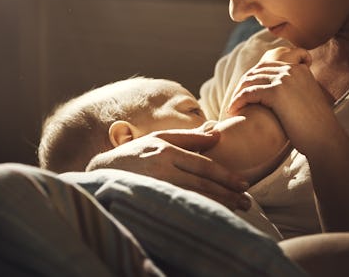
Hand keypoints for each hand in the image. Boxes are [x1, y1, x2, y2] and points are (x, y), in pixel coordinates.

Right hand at [86, 128, 251, 211]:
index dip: (225, 176)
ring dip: (217, 203)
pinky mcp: (149, 197)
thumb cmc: (134, 153)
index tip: (243, 184)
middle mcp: (162, 166)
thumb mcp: (159, 138)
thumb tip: (217, 132)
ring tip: (236, 210)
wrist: (101, 171)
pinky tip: (211, 214)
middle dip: (227, 193)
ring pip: (193, 195)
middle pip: (201, 181)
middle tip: (247, 201)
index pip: (202, 165)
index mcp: (166, 150)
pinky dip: (198, 210)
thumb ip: (189, 137)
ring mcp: (155, 184)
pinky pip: (179, 205)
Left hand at [227, 57, 337, 157]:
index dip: (254, 77)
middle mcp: (292, 70)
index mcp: (300, 69)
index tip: (246, 91)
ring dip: (238, 93)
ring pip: (250, 80)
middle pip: (257, 71)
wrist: (324, 138)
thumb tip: (269, 93)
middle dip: (244, 84)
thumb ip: (291, 90)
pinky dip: (238, 101)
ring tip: (232, 107)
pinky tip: (233, 111)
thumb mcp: (304, 99)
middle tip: (236, 99)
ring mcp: (284, 79)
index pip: (269, 65)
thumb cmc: (314, 126)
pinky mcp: (277, 91)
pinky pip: (249, 92)